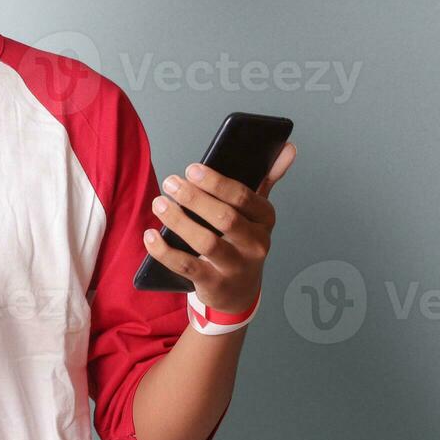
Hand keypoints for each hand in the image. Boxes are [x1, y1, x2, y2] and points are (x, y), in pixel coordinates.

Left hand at [142, 142, 296, 313]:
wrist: (238, 292)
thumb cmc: (241, 240)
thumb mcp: (255, 212)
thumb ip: (268, 179)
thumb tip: (289, 148)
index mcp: (265, 219)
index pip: (243, 197)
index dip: (216, 182)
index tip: (191, 169)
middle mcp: (256, 244)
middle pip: (225, 218)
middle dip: (195, 198)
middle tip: (170, 183)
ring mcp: (237, 267)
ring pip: (207, 242)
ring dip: (178, 221)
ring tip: (158, 203)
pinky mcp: (215, 285)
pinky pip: (187, 267)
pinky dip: (166, 251)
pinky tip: (150, 235)